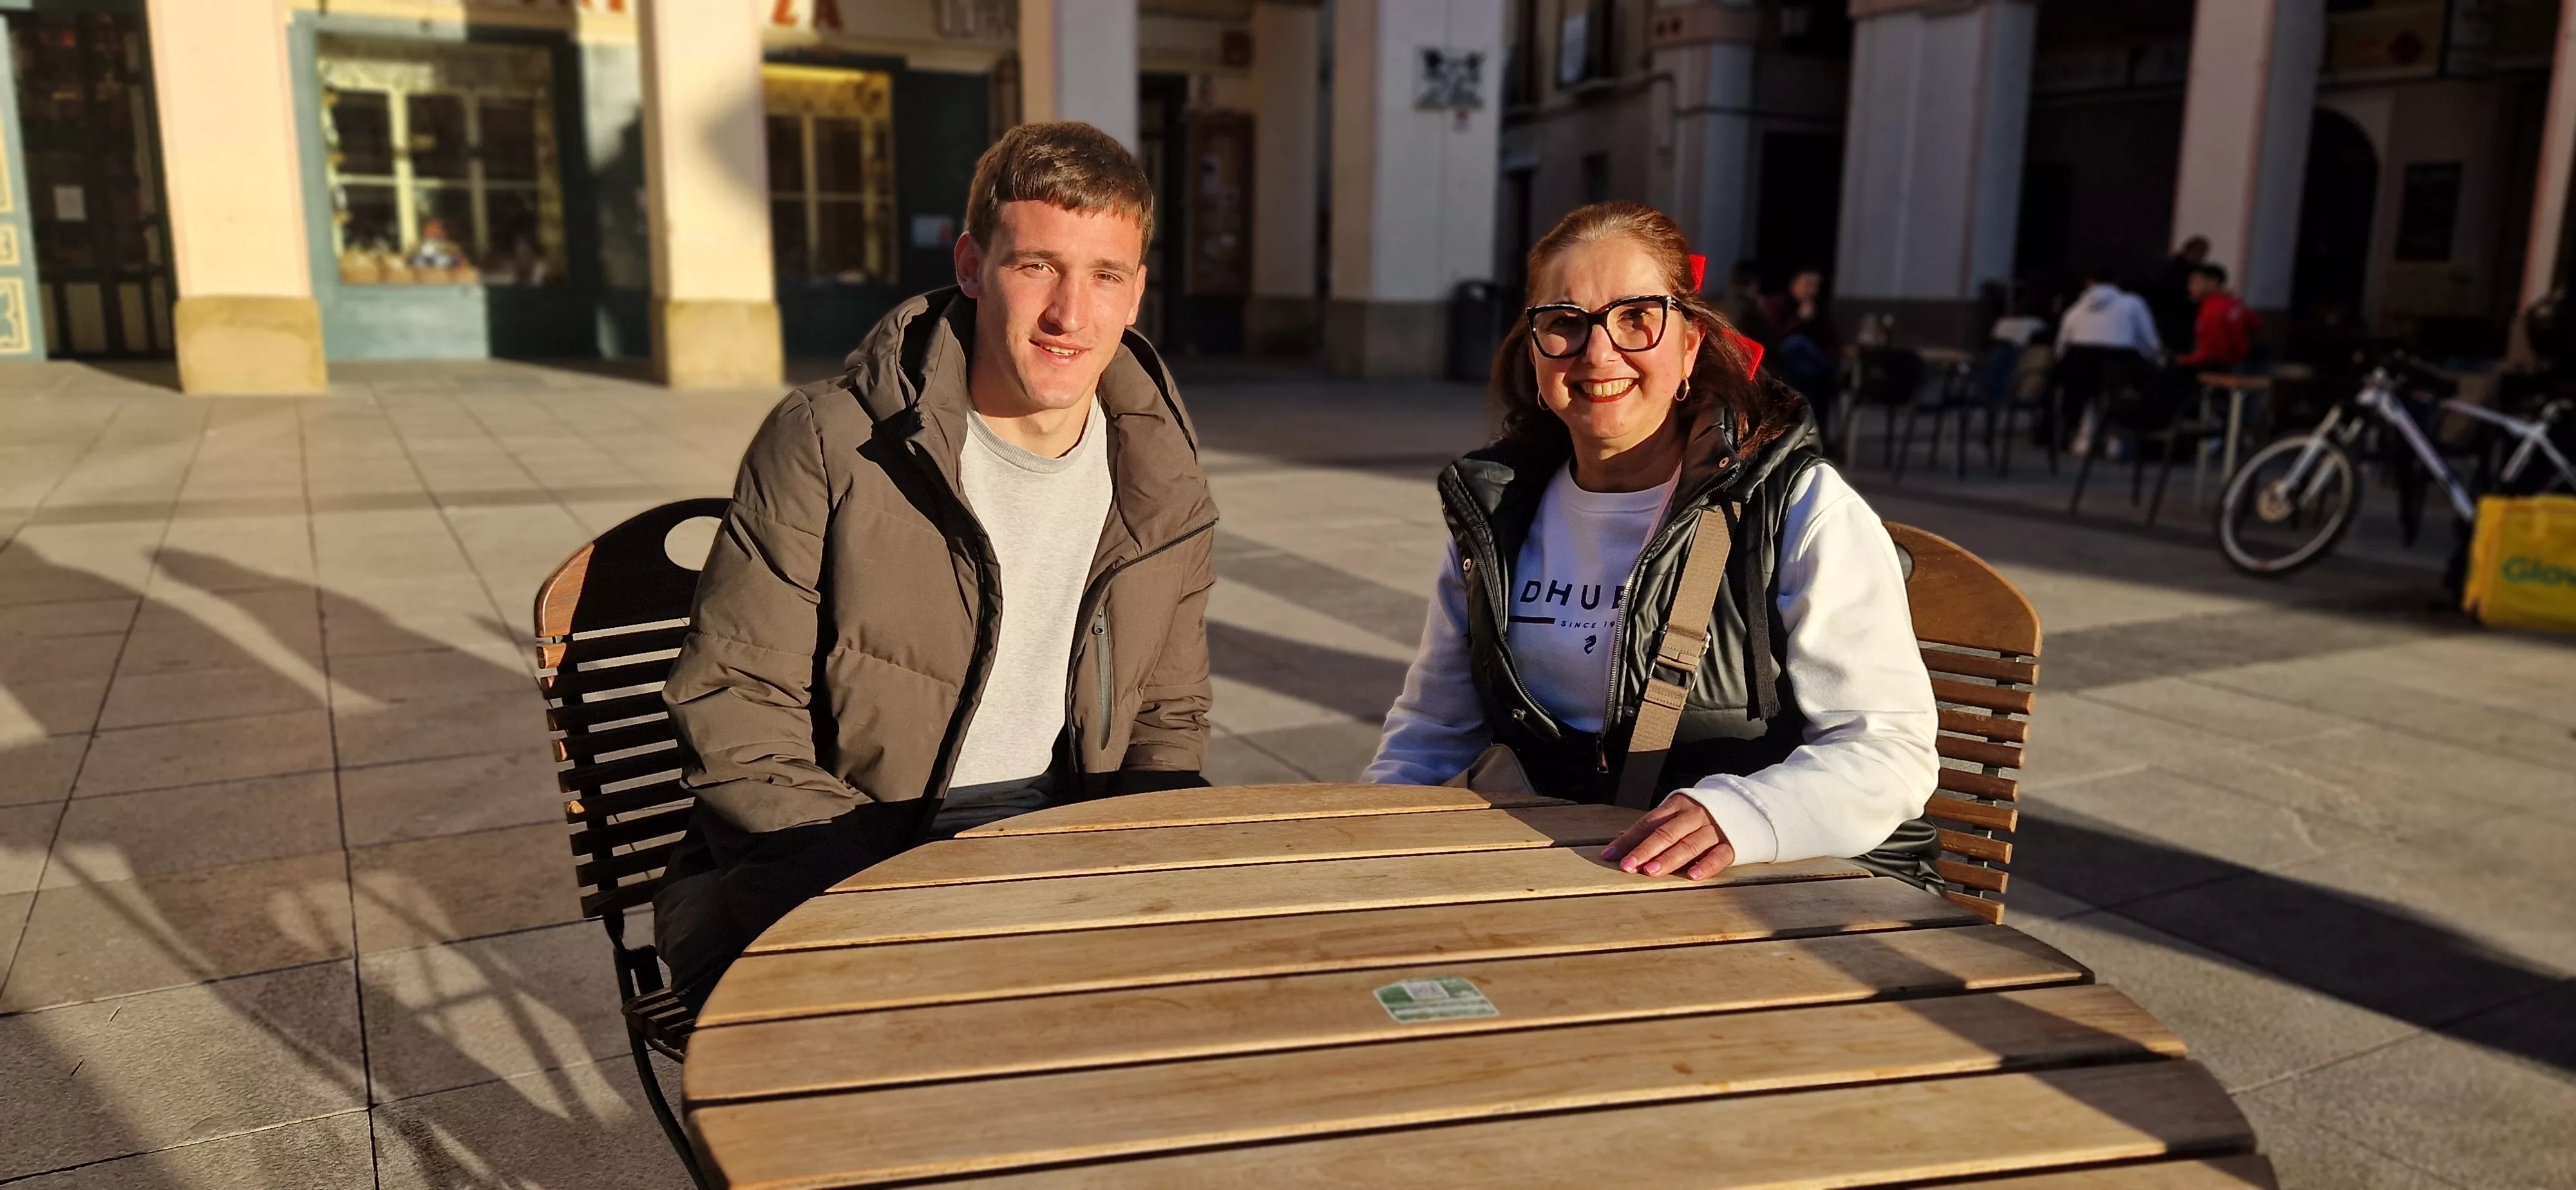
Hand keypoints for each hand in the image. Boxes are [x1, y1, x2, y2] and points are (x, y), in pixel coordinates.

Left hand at [1601, 795, 1735, 879]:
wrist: (1748, 804)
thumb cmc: (1702, 814)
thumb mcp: (1677, 813)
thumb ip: (1652, 827)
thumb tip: (1621, 841)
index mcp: (1678, 805)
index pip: (1648, 823)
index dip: (1629, 840)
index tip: (1610, 855)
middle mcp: (1695, 815)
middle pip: (1666, 833)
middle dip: (1645, 850)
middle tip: (1628, 866)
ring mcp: (1714, 829)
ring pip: (1689, 845)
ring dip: (1670, 859)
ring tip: (1652, 871)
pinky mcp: (1733, 844)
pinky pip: (1719, 856)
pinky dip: (1706, 866)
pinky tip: (1693, 876)